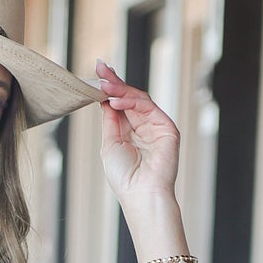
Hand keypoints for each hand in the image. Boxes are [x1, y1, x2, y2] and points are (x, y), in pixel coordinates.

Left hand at [96, 59, 179, 206]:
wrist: (142, 195)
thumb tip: (104, 98)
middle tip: (99, 68)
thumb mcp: (110, 144)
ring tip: (104, 84)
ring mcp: (155, 126)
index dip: (109, 90)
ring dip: (119, 89)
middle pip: (128, 97)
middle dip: (113, 82)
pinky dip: (130, 102)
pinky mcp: (166, 127)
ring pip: (137, 99)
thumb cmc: (124, 177)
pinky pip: (147, 107)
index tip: (96, 74)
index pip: (119, 105)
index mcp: (129, 133)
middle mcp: (143, 127)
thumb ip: (110, 121)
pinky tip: (115, 101)